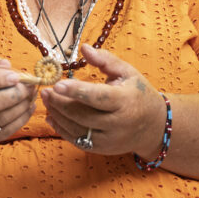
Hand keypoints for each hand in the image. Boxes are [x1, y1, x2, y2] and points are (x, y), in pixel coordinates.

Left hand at [41, 44, 165, 155]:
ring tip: (46, 101)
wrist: (153, 126)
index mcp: (125, 101)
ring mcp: (109, 140)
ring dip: (57, 115)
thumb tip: (83, 48)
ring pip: (77, 129)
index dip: (77, 91)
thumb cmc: (138, 93)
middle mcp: (118, 124)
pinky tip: (52, 116)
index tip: (57, 85)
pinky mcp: (101, 149)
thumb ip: (105, 59)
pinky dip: (61, 129)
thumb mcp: (127, 72)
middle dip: (60, 103)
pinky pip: (77, 140)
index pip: (98, 97)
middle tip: (45, 91)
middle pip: (82, 115)